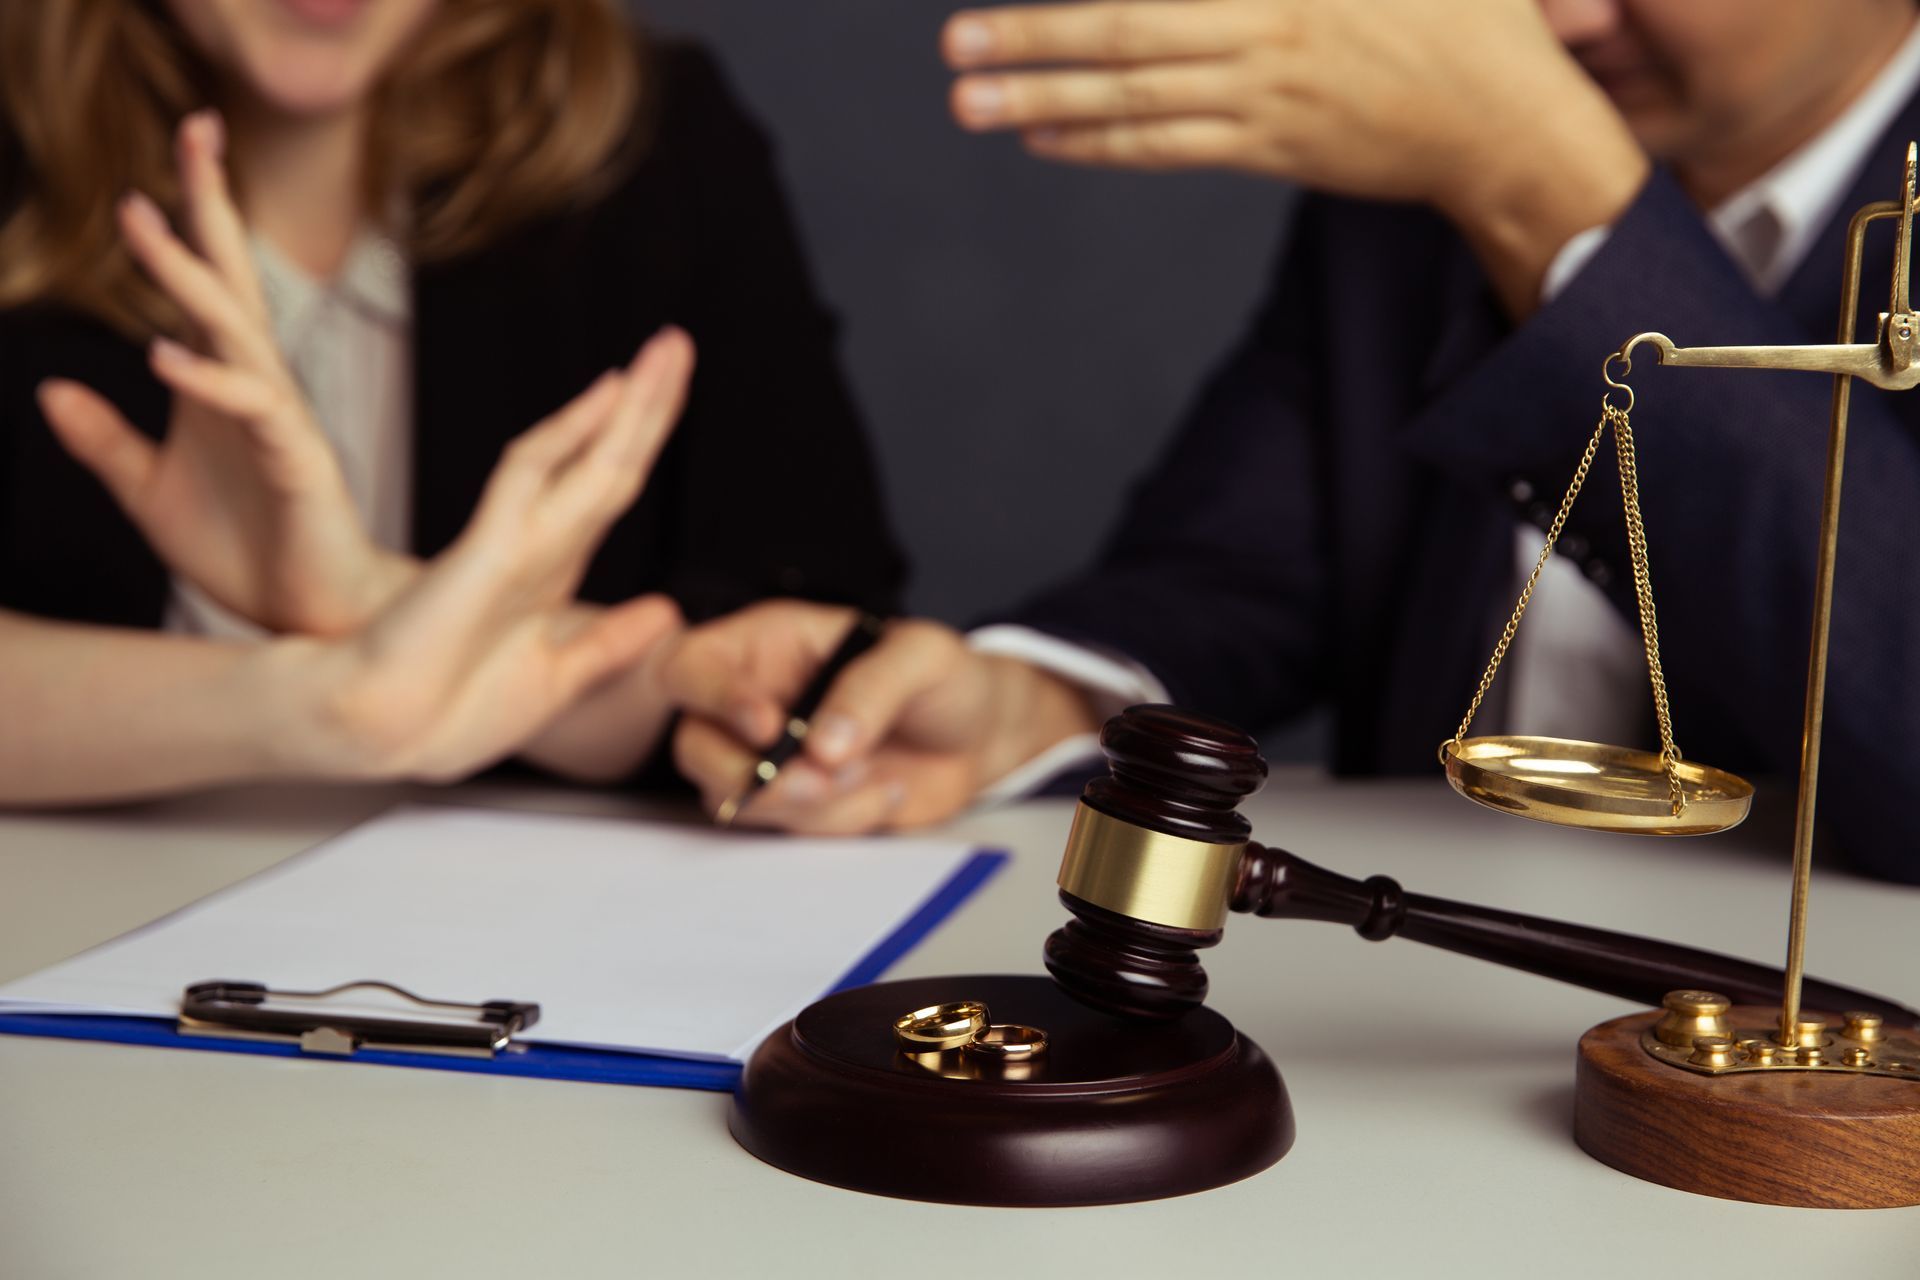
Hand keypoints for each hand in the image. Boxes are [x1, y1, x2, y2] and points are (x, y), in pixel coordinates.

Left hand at [37, 110, 409, 635]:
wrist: (313, 620)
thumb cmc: (247, 556)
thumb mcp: (149, 494)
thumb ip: (106, 441)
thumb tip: (51, 392)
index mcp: (223, 388)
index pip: (205, 291)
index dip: (184, 225)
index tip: (155, 168)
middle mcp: (257, 389)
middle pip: (232, 280)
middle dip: (210, 204)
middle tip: (196, 128)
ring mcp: (282, 421)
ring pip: (237, 331)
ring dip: (188, 275)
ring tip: (143, 220)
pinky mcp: (298, 463)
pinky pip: (253, 409)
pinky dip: (207, 380)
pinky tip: (163, 354)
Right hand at [289, 328, 696, 782]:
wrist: (382, 737)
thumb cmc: (452, 715)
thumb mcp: (557, 678)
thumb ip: (610, 644)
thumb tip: (667, 613)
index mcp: (551, 568)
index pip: (611, 486)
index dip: (646, 436)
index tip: (677, 388)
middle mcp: (537, 542)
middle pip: (607, 459)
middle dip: (649, 401)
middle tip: (679, 342)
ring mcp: (513, 539)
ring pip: (581, 455)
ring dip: (628, 403)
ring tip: (666, 348)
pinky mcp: (486, 548)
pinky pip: (529, 475)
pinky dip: (569, 434)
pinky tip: (607, 395)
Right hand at [658, 602, 1098, 832]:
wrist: (980, 738)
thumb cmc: (945, 678)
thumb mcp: (923, 657)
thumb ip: (872, 687)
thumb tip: (823, 745)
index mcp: (766, 645)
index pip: (693, 665)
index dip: (714, 699)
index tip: (770, 727)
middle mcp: (754, 701)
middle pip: (695, 747)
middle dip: (749, 777)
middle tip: (817, 782)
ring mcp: (770, 760)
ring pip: (737, 800)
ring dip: (806, 804)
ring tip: (873, 775)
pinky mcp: (796, 807)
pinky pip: (787, 830)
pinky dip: (839, 822)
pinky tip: (883, 792)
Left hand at [942, 1, 1648, 311]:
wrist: (1508, 124)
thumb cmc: (1468, 12)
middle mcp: (1267, 32)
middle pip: (1126, 34)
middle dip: (1032, 39)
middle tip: (955, 43)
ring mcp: (1265, 97)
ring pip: (1134, 101)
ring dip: (1043, 102)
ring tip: (970, 101)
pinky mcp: (1270, 150)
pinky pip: (1168, 148)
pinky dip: (1101, 142)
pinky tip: (1045, 136)